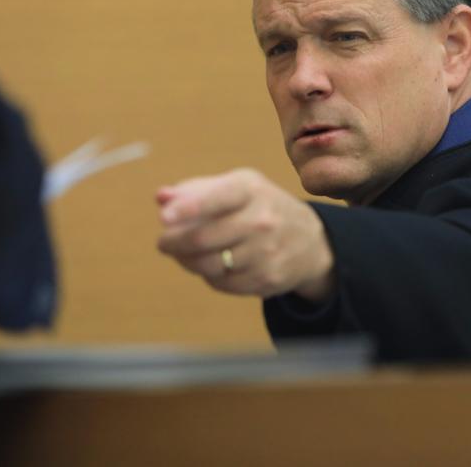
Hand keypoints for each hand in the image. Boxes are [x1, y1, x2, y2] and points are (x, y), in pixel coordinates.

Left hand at [156, 168, 334, 299]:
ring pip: (209, 265)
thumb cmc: (258, 206)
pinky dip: (208, 275)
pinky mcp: (267, 279)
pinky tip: (209, 265)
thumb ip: (195, 190)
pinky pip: (222, 283)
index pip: (217, 198)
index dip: (188, 208)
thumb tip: (161, 197)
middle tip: (163, 242)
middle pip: (204, 238)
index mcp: (250, 190)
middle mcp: (262, 220)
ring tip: (182, 254)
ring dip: (187, 261)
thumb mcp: (235, 187)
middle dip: (174, 242)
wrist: (309, 240)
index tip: (163, 218)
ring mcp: (267, 252)